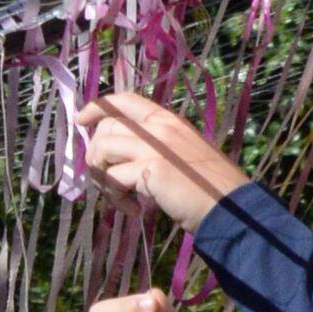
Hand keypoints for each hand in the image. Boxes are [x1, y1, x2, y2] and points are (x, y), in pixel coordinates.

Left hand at [82, 89, 246, 229]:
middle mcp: (159, 127)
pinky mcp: (150, 170)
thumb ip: (160, 148)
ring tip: (119, 198)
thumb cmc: (213, 187)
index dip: (97, 107)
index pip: (124, 100)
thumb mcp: (186, 155)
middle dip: (95, 155)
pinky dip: (116, 198)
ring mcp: (154, 147)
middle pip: (106, 127)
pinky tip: (133, 211)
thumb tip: (128, 159)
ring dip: (102, 177)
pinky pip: (114, 179)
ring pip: (103, 149)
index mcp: (168, 120)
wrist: (232, 207)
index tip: (81, 120)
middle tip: (106, 180)